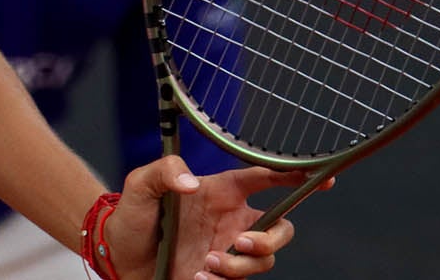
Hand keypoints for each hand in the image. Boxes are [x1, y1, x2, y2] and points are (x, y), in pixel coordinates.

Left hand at [103, 158, 324, 279]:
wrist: (117, 259)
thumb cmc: (131, 217)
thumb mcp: (140, 185)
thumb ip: (165, 171)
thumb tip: (193, 184)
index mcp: (221, 192)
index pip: (267, 179)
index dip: (296, 176)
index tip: (322, 178)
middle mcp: (232, 221)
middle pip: (282, 228)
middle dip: (271, 238)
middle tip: (241, 242)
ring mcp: (229, 250)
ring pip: (264, 260)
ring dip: (239, 266)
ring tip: (205, 264)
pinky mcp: (220, 277)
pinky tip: (195, 276)